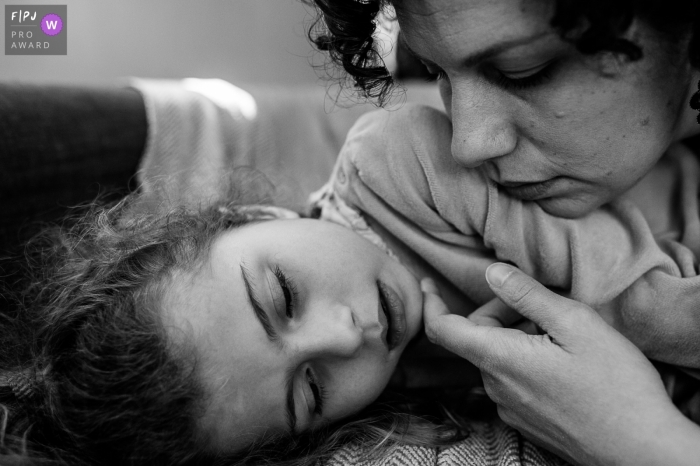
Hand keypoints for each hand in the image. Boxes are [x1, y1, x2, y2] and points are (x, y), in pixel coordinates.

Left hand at [422, 263, 699, 465]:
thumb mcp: (576, 324)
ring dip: (513, 337)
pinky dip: (521, 360)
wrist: (642, 450)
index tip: (426, 284)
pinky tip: (559, 361)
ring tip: (559, 334)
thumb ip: (527, 296)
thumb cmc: (616, 385)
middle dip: (498, 312)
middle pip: (476, 337)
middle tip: (542, 305)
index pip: (442, 330)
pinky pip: (509, 380)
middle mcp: (495, 386)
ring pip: (495, 357)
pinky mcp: (524, 421)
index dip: (429, 304)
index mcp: (500, 359)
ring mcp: (508, 407)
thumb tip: (492, 272)